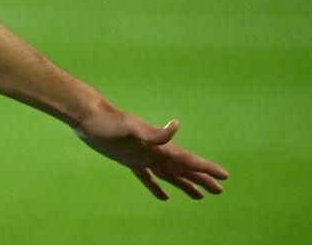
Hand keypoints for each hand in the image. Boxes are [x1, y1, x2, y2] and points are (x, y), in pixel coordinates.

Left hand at [75, 103, 227, 199]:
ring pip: (169, 174)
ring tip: (199, 196)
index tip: (224, 176)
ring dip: (184, 184)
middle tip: (219, 191)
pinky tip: (163, 196)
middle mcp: (153, 150)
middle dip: (202, 179)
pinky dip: (156, 186)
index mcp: (158, 145)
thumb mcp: (129, 126)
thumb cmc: (107, 121)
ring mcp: (141, 155)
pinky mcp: (127, 159)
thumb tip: (176, 125)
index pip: (188, 159)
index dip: (206, 168)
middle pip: (183, 168)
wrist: (87, 116)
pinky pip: (147, 176)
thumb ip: (152, 132)